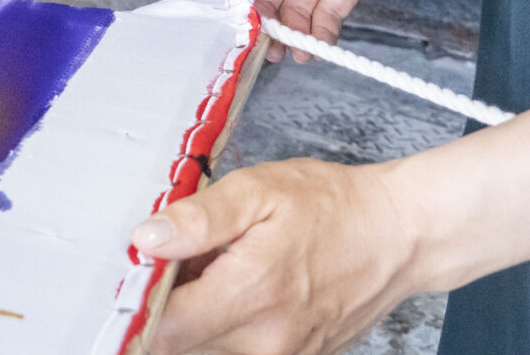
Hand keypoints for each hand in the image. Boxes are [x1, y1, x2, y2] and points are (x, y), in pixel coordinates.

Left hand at [135, 160, 430, 354]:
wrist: (400, 235)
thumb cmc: (333, 207)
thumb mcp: (259, 191)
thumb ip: (199, 219)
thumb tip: (147, 239)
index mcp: (251, 293)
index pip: (164, 330)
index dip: (136, 308)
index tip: (130, 280)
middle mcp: (266, 339)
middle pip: (181, 346)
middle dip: (167, 308)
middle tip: (176, 264)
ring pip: (209, 350)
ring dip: (197, 319)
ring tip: (215, 273)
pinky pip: (240, 352)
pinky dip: (227, 327)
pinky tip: (239, 290)